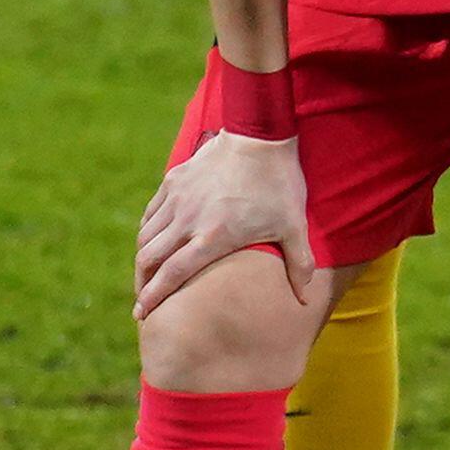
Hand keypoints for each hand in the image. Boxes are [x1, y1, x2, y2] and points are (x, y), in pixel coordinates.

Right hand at [137, 131, 317, 321]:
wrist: (260, 135)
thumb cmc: (278, 184)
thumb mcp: (293, 226)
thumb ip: (298, 264)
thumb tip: (306, 299)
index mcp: (212, 237)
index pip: (173, 274)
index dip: (154, 297)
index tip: (142, 314)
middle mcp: (187, 221)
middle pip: (149, 259)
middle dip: (142, 283)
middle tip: (143, 300)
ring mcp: (177, 199)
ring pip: (145, 236)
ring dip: (143, 259)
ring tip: (146, 274)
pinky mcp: (173, 181)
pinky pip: (151, 214)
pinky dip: (147, 231)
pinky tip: (152, 241)